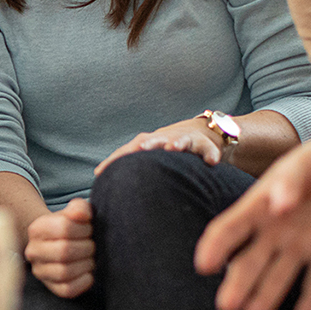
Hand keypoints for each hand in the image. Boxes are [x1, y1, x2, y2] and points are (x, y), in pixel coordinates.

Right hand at [24, 197, 94, 297]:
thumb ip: (79, 208)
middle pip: (64, 251)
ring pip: (64, 272)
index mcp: (37, 228)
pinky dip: (83, 282)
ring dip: (85, 264)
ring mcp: (40, 271)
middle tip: (93, 244)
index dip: (83, 228)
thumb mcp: (73, 213)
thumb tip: (84, 213)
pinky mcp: (51, 287)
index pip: (63, 227)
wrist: (59, 243)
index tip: (89, 228)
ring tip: (91, 258)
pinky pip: (67, 290)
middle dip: (86, 247)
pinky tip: (89, 272)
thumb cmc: (69, 227)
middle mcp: (33, 251)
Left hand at [95, 119, 226, 175]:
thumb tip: (97, 176)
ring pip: (182, 140)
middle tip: (143, 147)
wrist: (200, 133)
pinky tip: (212, 162)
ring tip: (174, 148)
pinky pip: (209, 150)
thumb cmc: (165, 148)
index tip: (101, 172)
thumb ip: (127, 164)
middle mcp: (165, 139)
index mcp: (149, 143)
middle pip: (155, 140)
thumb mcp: (148, 153)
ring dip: (177, 143)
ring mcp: (186, 140)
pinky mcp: (206, 146)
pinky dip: (210, 155)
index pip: (129, 151)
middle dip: (149, 143)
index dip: (116, 159)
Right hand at [194, 141, 310, 309]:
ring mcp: (298, 246)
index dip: (215, 246)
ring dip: (265, 298)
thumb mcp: (305, 160)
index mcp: (259, 206)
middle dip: (237, 285)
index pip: (230, 228)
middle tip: (226, 307)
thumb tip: (278, 205)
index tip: (204, 265)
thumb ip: (291, 180)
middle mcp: (272, 232)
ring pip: (277, 276)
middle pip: (249, 262)